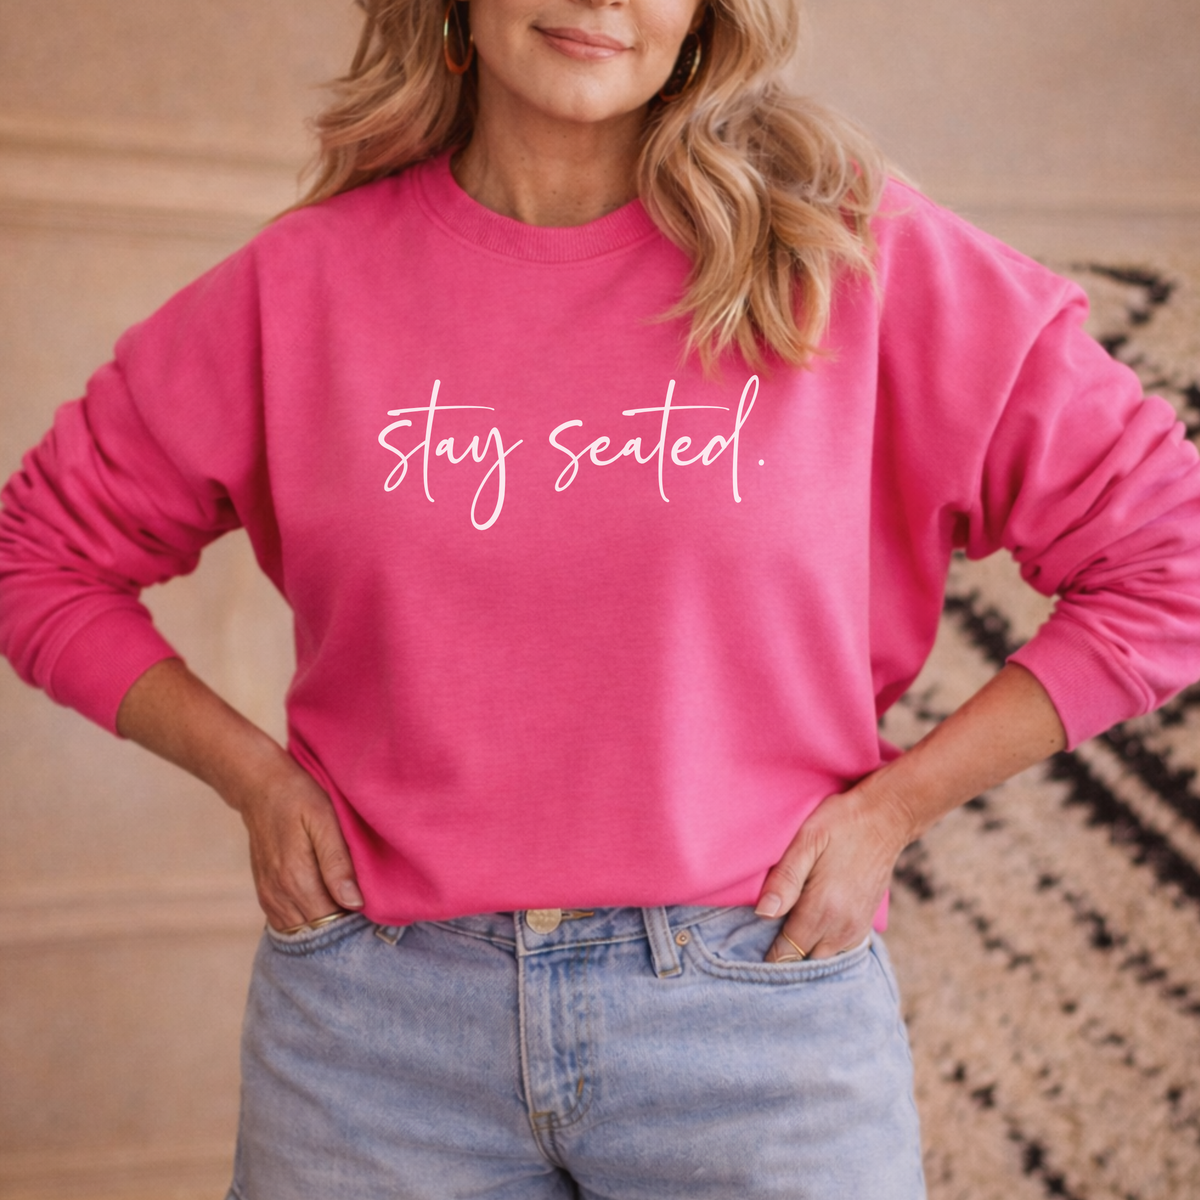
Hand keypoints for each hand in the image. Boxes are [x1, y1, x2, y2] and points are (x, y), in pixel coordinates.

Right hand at [115, 659, 365, 933]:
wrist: (258, 785)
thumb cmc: (299, 796)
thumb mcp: (325, 820)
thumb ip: (338, 863)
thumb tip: (354, 903)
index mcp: (296, 877)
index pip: (331, 921)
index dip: (354, 920)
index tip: (375, 910)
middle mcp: (279, 893)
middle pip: (316, 930)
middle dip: (340, 925)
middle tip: (365, 909)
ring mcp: (268, 894)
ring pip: (300, 930)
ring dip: (322, 924)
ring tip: (346, 906)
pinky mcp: (265, 891)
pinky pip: (285, 922)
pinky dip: (305, 920)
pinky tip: (323, 904)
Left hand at [754, 777, 912, 960]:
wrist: (887, 818)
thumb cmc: (842, 823)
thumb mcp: (807, 840)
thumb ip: (785, 879)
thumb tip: (763, 913)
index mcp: (824, 907)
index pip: (788, 950)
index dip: (769, 955)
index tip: (749, 947)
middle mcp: (843, 925)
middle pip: (805, 958)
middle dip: (784, 954)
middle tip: (762, 937)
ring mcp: (858, 926)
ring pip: (823, 957)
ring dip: (804, 951)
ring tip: (784, 931)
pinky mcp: (866, 921)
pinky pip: (840, 949)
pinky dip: (823, 946)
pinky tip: (810, 929)